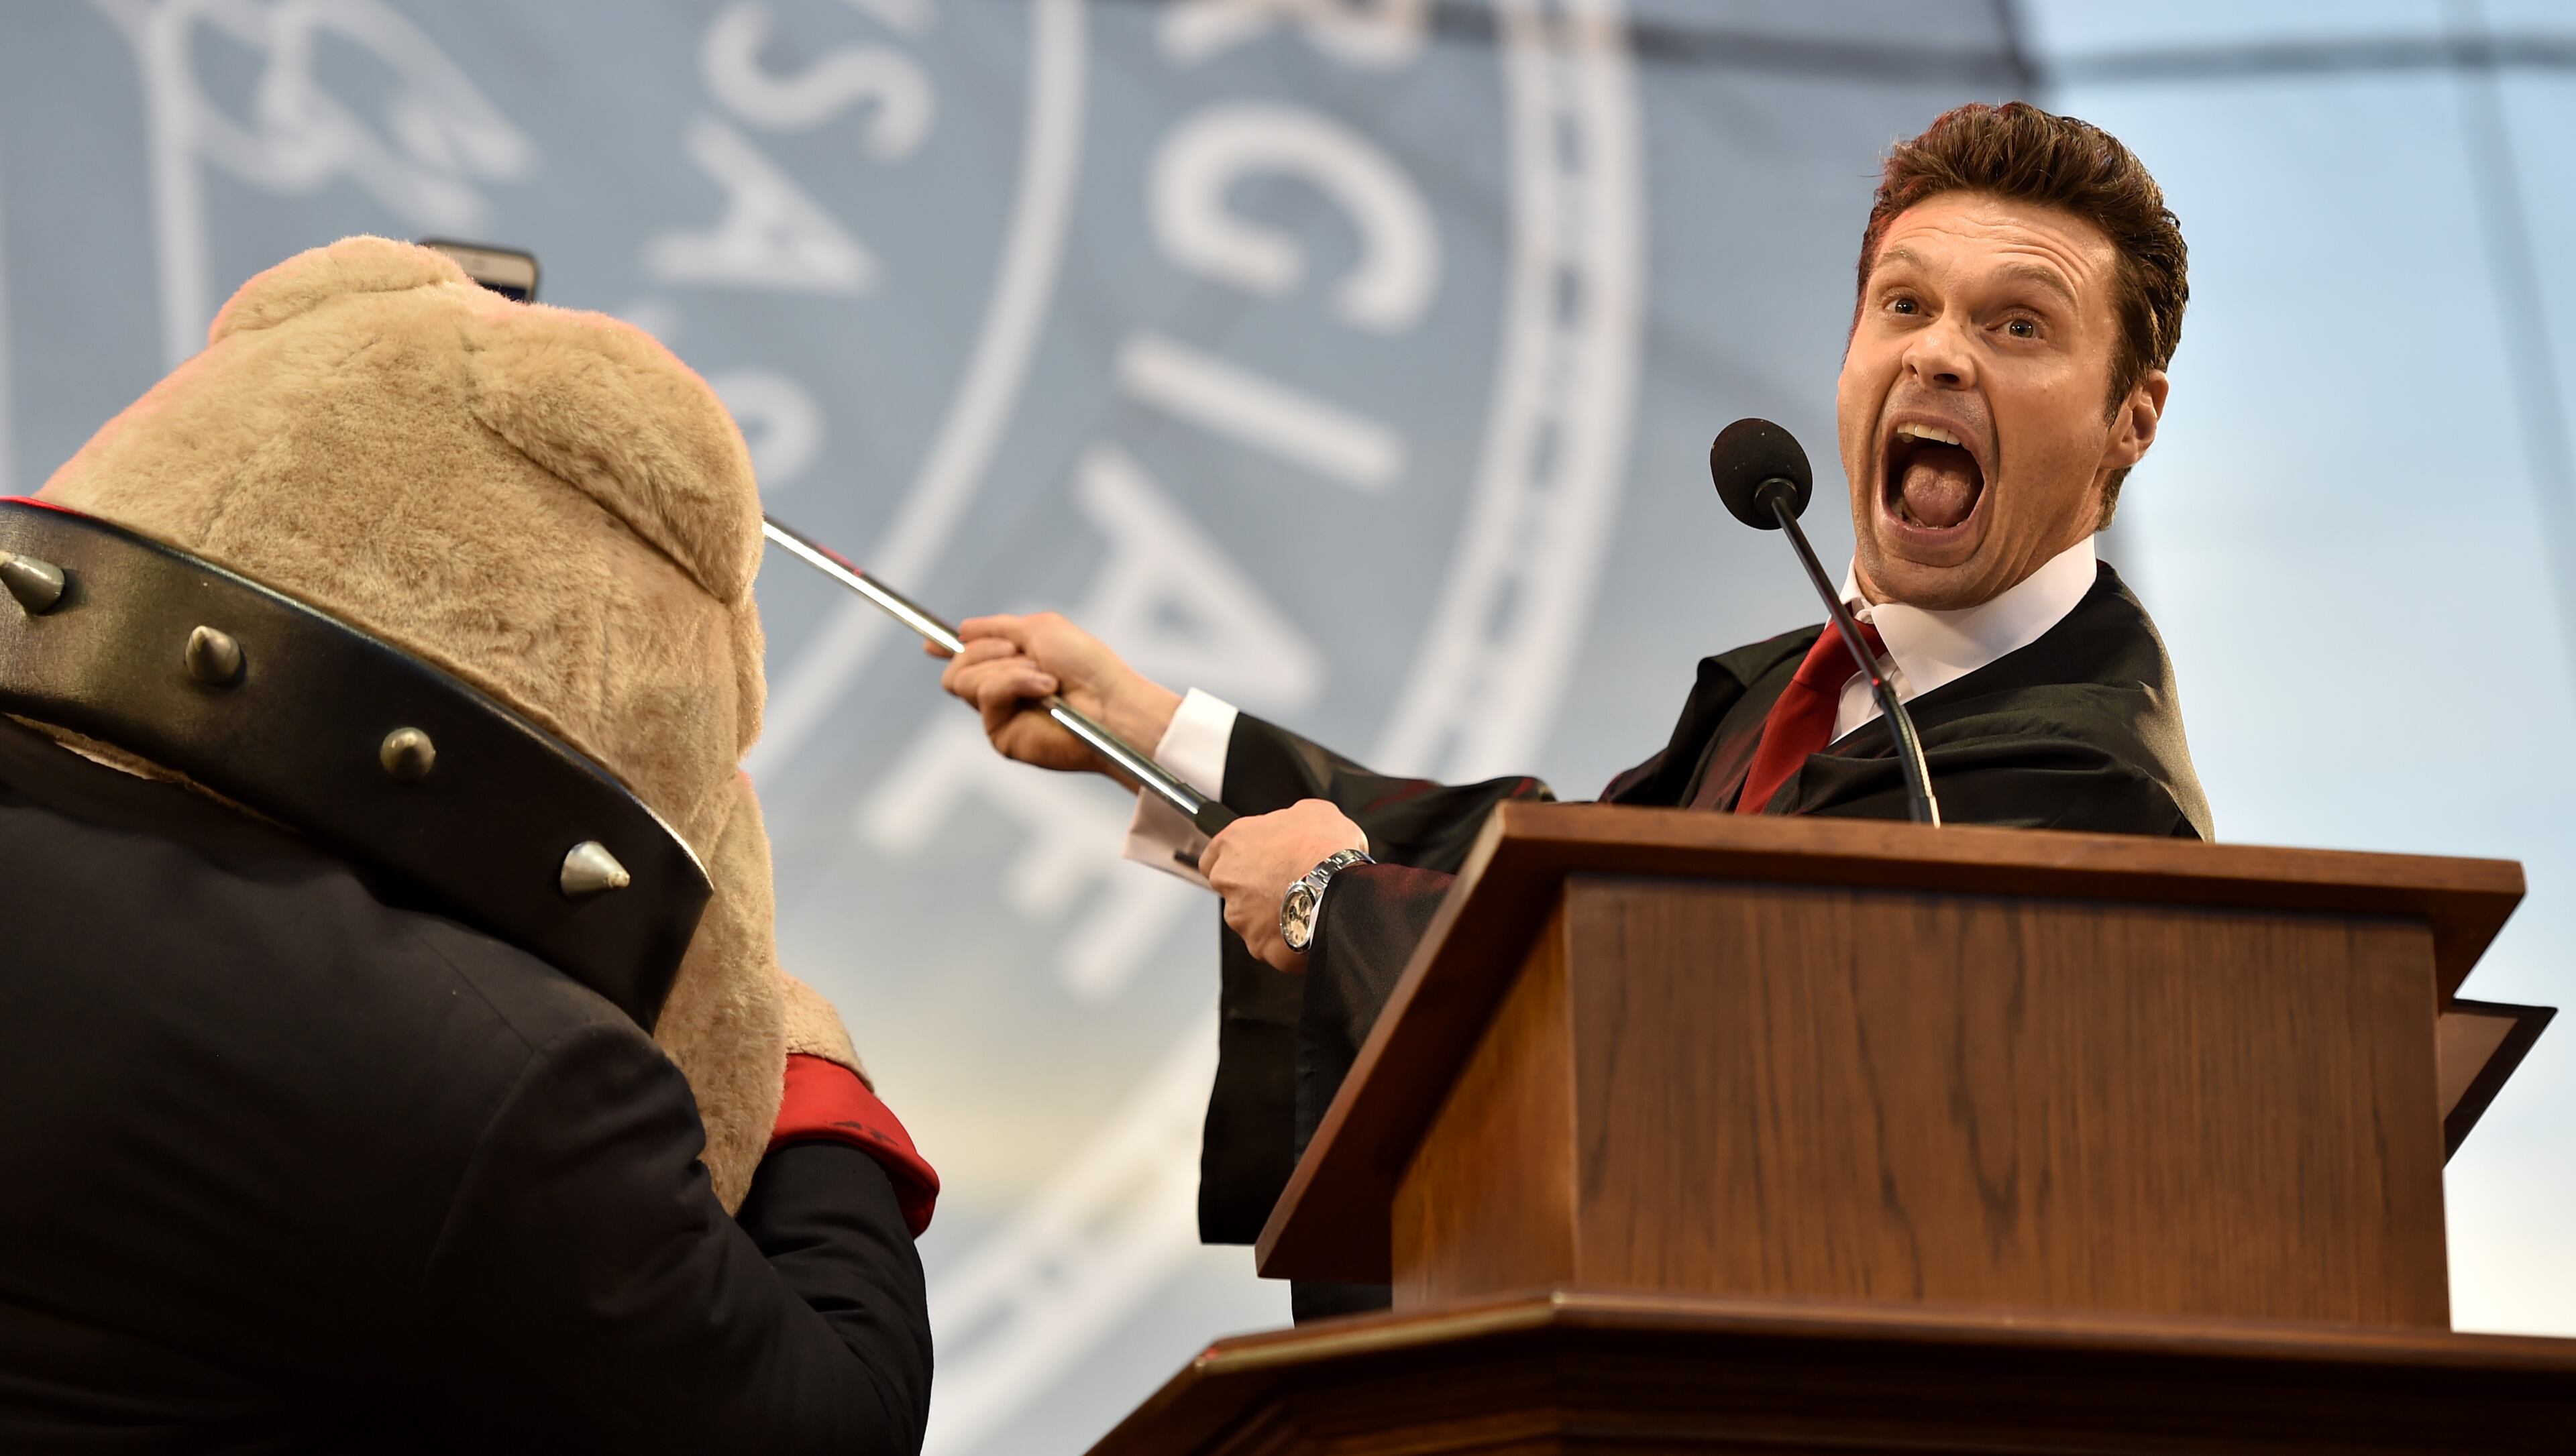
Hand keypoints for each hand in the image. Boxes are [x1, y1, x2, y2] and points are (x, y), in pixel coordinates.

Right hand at [933, 612, 1181, 776]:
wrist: (1111, 701)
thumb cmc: (1088, 665)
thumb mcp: (1040, 629)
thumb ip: (996, 628)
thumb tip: (959, 629)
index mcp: (1010, 664)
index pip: (966, 657)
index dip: (946, 648)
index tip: (930, 643)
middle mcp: (1000, 691)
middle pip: (956, 667)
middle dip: (985, 650)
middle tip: (1023, 654)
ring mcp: (999, 715)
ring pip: (963, 679)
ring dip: (1007, 668)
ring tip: (1045, 677)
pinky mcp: (1001, 736)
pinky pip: (984, 694)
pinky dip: (1013, 682)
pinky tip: (1044, 689)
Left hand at [1199, 799, 1368, 971]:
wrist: (1339, 888)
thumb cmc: (1323, 848)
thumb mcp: (1314, 812)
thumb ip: (1291, 819)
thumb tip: (1300, 825)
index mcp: (1233, 842)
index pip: (1212, 856)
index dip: (1234, 860)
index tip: (1252, 863)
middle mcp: (1228, 879)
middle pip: (1231, 890)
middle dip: (1254, 890)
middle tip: (1285, 883)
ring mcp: (1240, 916)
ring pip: (1250, 919)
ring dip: (1269, 915)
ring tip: (1301, 905)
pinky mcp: (1257, 944)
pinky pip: (1269, 944)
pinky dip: (1285, 937)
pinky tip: (1306, 924)